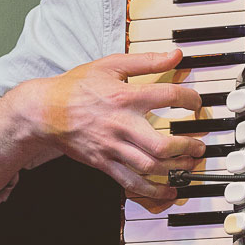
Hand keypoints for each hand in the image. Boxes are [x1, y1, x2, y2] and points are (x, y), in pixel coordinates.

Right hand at [0, 49, 207, 202]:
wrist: (44, 112)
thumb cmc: (76, 87)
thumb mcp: (110, 65)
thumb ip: (145, 61)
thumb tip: (175, 54)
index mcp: (125, 97)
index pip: (166, 97)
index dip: (189, 100)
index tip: (196, 104)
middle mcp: (121, 124)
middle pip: (161, 144)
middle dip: (186, 148)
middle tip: (199, 146)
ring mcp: (112, 147)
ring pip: (149, 167)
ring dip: (175, 170)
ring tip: (189, 167)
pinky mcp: (104, 163)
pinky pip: (131, 182)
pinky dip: (153, 190)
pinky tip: (168, 190)